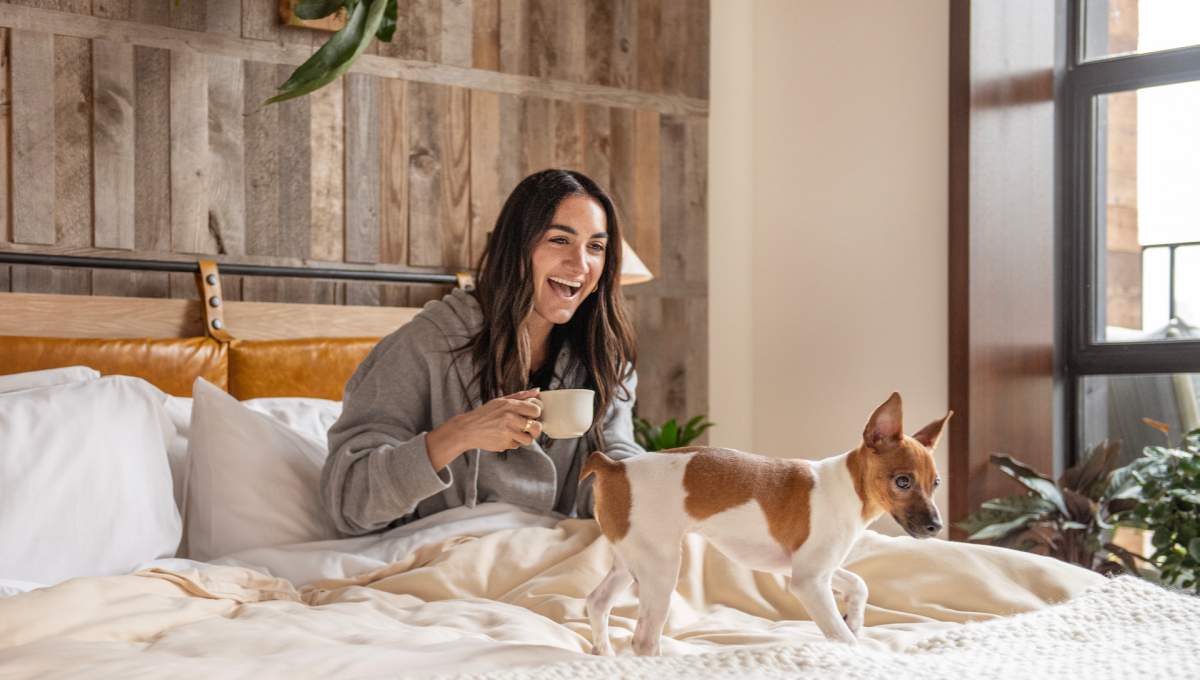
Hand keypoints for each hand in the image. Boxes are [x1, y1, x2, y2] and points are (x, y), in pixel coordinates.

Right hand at [426, 388, 542, 469]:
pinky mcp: (504, 444)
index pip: (536, 410)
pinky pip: (517, 445)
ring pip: (529, 440)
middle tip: (529, 427)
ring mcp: (507, 433)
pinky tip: (504, 437)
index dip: (536, 413)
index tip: (531, 414)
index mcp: (510, 405)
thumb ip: (520, 396)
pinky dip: (513, 442)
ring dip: (525, 437)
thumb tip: (537, 390)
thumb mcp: (501, 401)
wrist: (468, 429)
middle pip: (536, 427)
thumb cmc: (485, 413)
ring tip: (516, 433)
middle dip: (534, 428)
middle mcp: (510, 418)